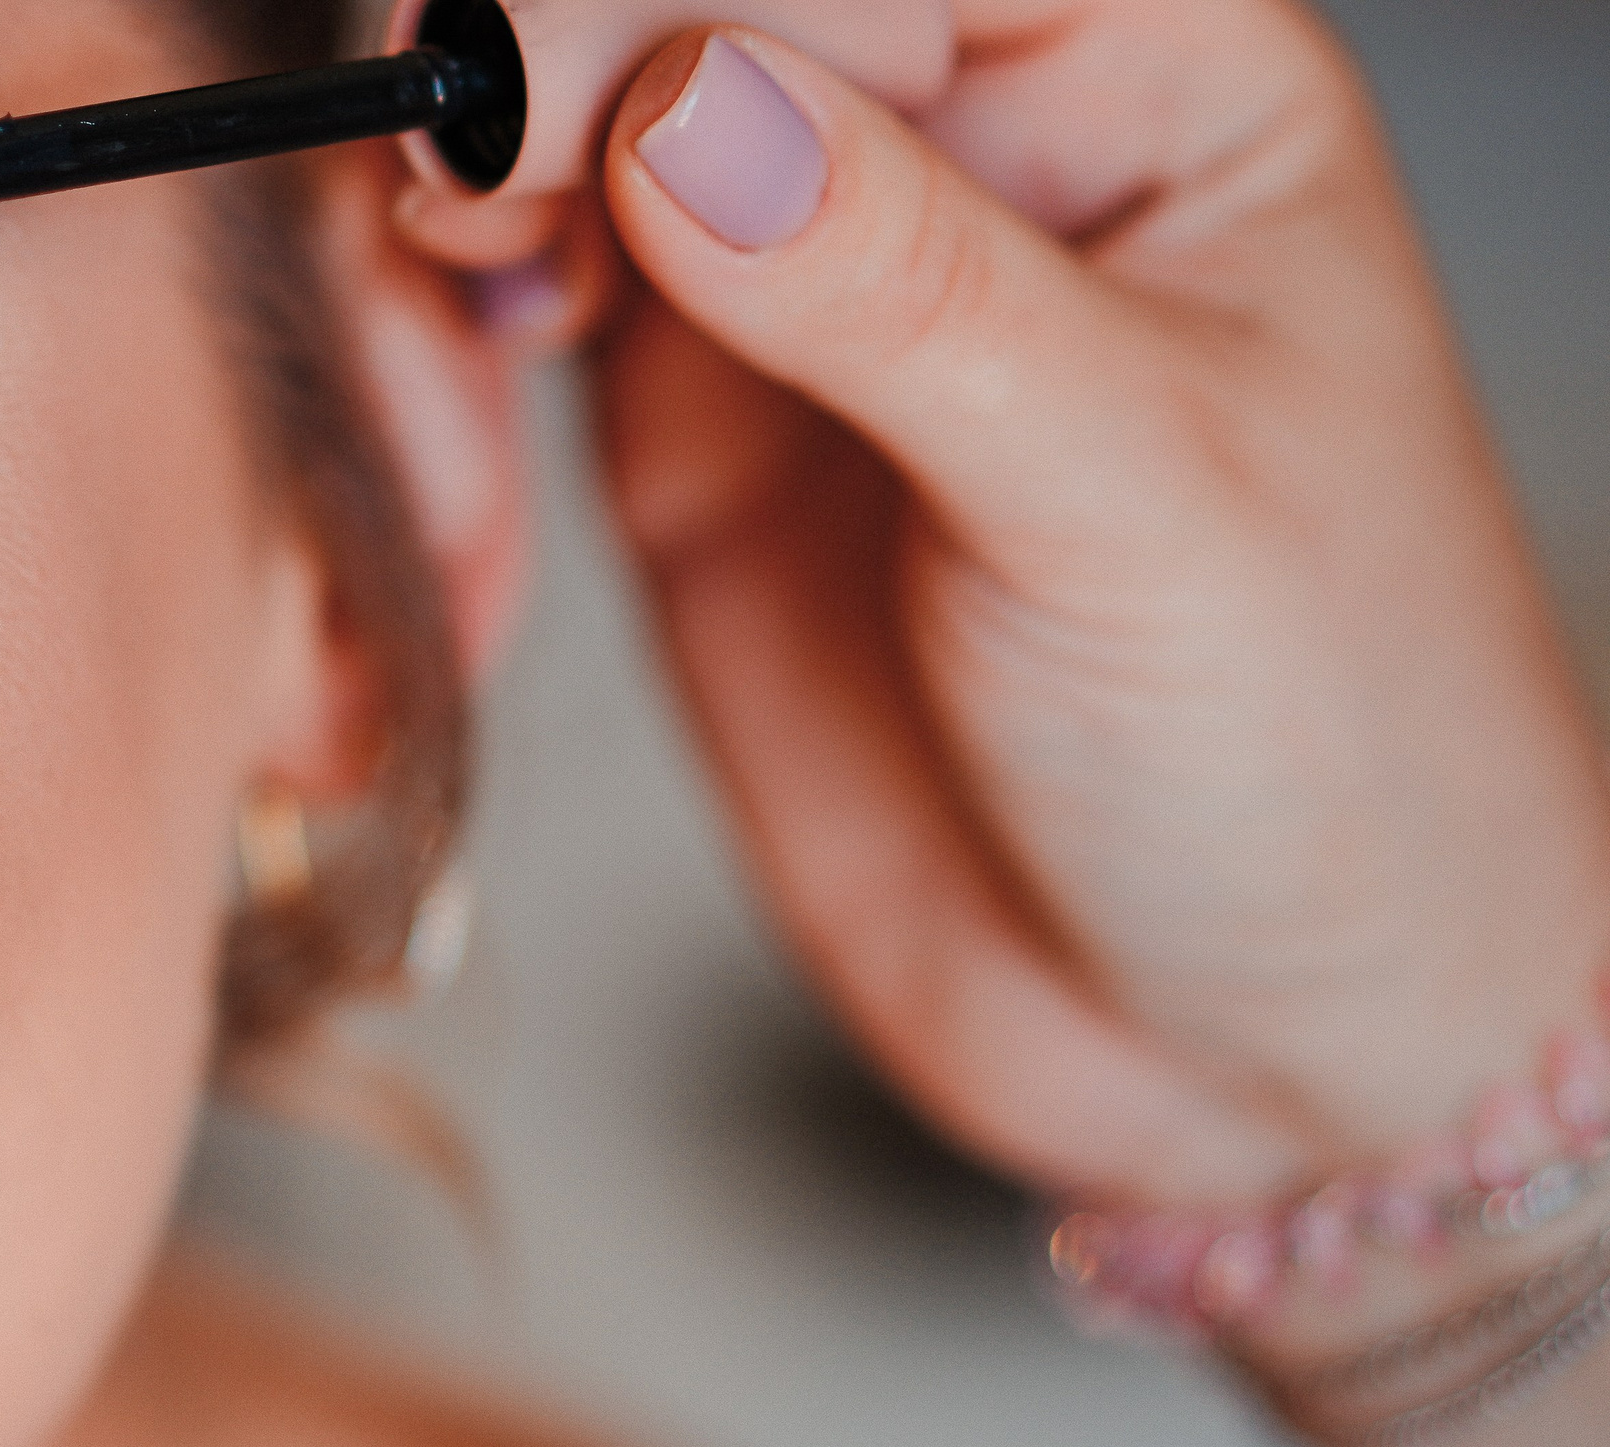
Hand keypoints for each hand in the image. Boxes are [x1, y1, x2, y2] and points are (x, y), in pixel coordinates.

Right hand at [403, 0, 1609, 1207]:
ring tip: (451, 452)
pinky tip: (453, 512)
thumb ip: (905, 292)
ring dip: (435, 264)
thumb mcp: (1145, 500)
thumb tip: (679, 103)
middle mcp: (941, 150)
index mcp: (1131, 72)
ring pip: (539, 162)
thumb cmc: (1325, 751)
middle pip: (656, 15)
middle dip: (518, 97)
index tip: (531, 117)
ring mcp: (791, 296)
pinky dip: (426, 399)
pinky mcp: (686, 444)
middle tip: (452, 238)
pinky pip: (499, 342)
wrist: (1242, 1040)